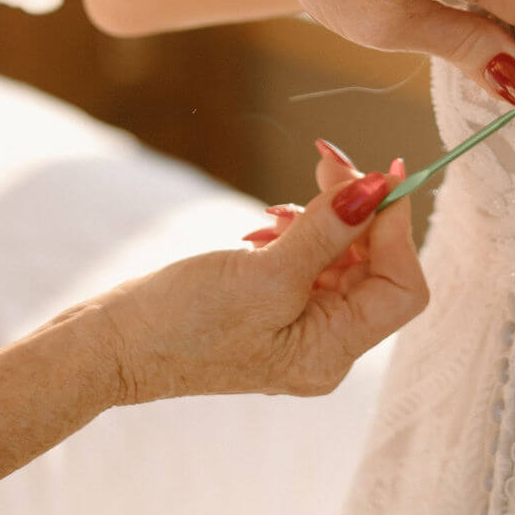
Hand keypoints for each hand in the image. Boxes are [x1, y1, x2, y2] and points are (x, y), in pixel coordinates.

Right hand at [94, 165, 426, 405]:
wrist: (113, 346)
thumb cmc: (183, 321)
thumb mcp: (263, 273)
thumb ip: (326, 232)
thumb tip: (377, 190)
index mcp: (331, 352)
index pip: (400, 288)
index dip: (396, 228)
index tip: (383, 173)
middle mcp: (324, 349)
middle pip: (373, 269)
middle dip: (356, 213)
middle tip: (326, 161)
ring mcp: (297, 331)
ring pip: (340, 262)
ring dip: (320, 222)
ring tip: (273, 212)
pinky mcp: (271, 312)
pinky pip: (307, 267)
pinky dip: (295, 237)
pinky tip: (263, 229)